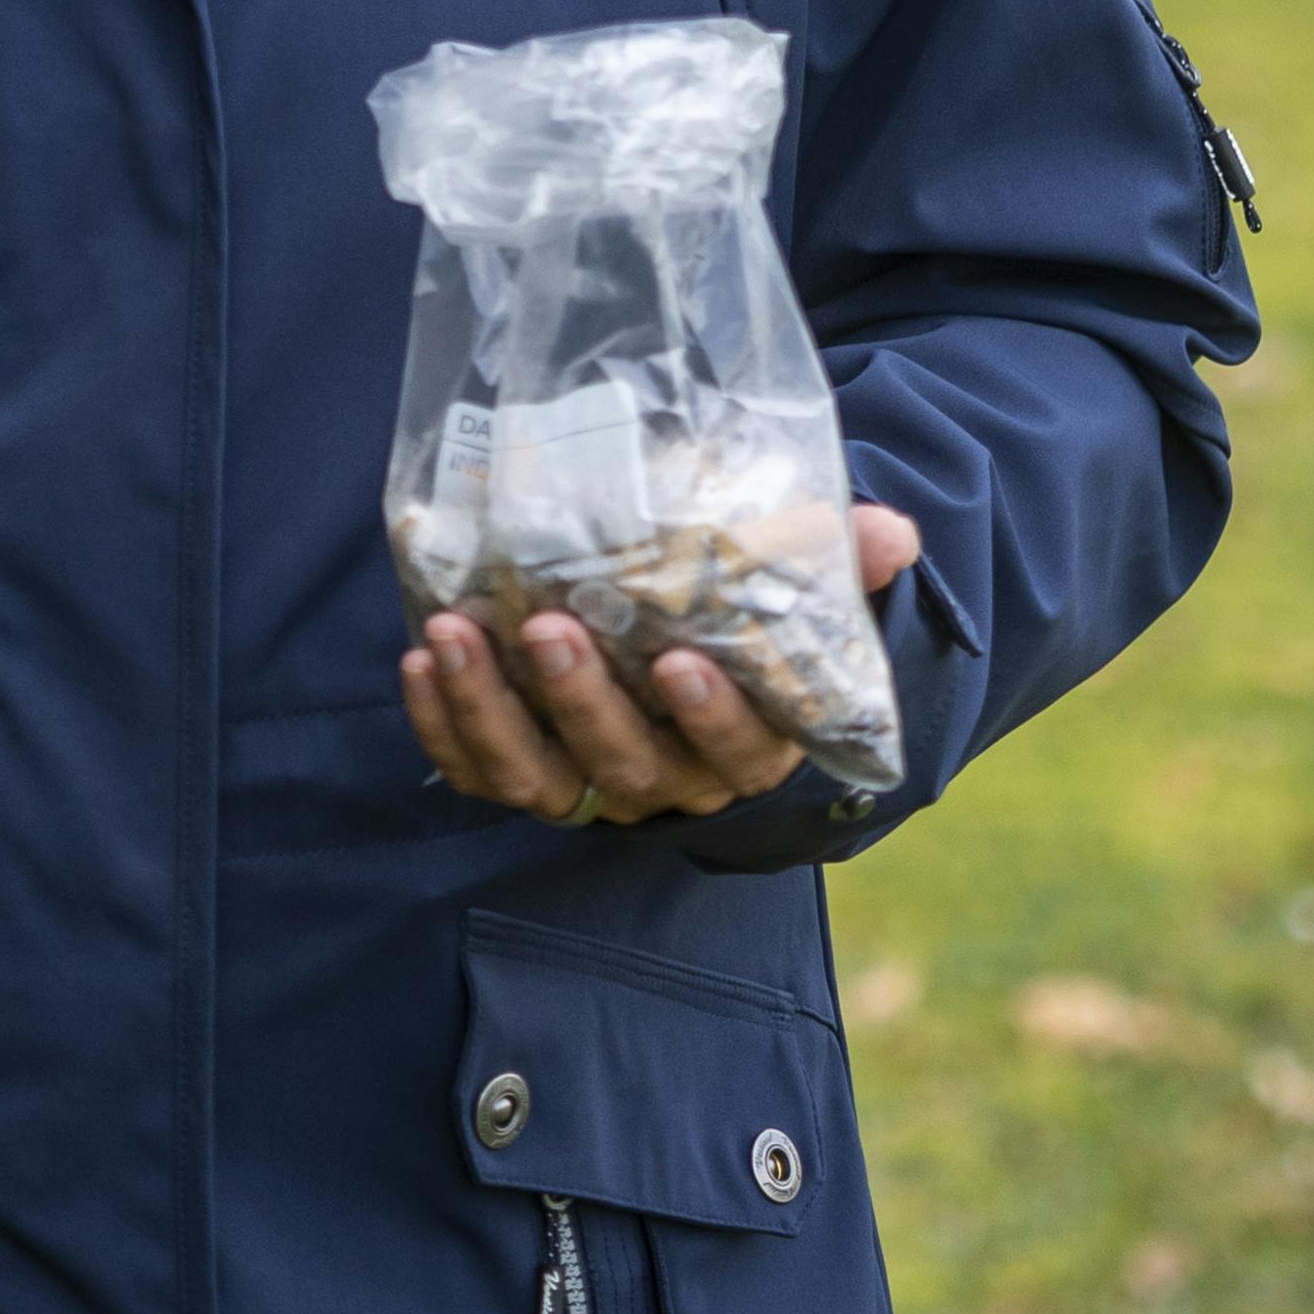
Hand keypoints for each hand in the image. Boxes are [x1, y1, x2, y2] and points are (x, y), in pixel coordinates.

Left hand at [401, 503, 924, 826]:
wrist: (674, 616)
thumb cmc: (741, 601)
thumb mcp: (798, 575)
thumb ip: (839, 558)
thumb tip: (891, 532)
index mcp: (749, 742)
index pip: (744, 751)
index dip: (713, 716)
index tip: (680, 659)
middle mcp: (669, 778)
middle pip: (630, 766)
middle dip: (584, 701)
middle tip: (548, 627)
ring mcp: (589, 781)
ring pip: (541, 779)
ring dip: (492, 711)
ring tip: (457, 634)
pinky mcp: (521, 770)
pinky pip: (477, 770)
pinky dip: (443, 725)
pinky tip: (421, 659)